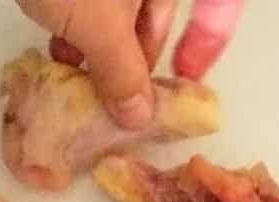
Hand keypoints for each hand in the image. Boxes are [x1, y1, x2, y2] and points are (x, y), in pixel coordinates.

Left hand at [15, 0, 245, 127]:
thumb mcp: (98, 27)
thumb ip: (123, 73)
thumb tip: (138, 115)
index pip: (216, 2)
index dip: (209, 37)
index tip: (187, 78)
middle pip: (161, 9)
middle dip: (139, 55)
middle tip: (121, 92)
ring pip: (124, 6)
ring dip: (106, 47)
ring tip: (82, 76)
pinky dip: (83, 24)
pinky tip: (62, 48)